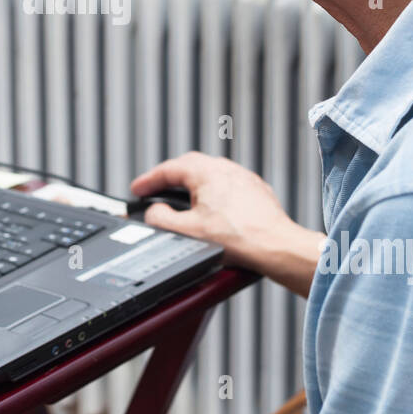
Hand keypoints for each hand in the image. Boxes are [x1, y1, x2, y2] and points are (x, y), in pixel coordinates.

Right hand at [130, 151, 325, 298]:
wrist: (275, 247)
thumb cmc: (239, 239)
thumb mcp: (187, 231)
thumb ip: (161, 219)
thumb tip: (153, 213)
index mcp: (206, 172)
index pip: (168, 169)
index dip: (148, 180)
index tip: (137, 189)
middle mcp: (226, 169)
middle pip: (189, 167)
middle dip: (169, 179)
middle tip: (155, 190)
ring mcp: (244, 179)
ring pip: (211, 176)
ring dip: (192, 186)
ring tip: (182, 202)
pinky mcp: (257, 192)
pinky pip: (229, 188)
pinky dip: (213, 195)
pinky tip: (212, 212)